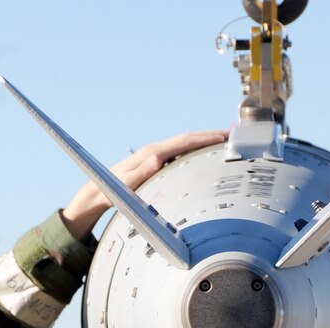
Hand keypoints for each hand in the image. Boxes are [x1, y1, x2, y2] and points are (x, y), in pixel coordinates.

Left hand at [60, 129, 228, 238]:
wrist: (97, 192)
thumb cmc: (111, 191)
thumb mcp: (125, 185)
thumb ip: (140, 172)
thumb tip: (157, 159)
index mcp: (152, 153)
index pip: (183, 141)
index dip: (204, 137)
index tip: (223, 135)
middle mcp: (155, 151)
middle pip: (187, 139)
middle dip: (210, 135)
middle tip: (232, 133)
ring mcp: (155, 156)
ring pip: (185, 144)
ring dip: (204, 141)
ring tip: (224, 140)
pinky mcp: (155, 163)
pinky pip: (179, 153)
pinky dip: (194, 150)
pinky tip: (202, 154)